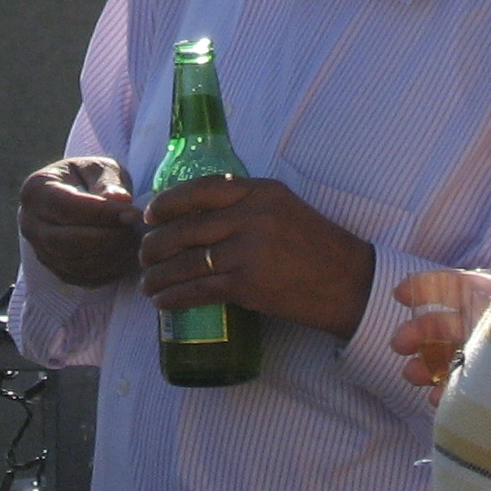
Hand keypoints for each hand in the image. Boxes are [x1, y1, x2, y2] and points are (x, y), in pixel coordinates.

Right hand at [19, 156, 140, 288]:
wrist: (74, 195)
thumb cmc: (89, 178)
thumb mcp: (100, 168)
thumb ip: (109, 181)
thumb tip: (120, 200)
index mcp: (36, 189)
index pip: (66, 206)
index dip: (101, 213)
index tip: (133, 214)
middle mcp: (29, 222)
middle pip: (67, 240)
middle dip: (107, 238)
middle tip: (134, 230)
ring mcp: (38, 249)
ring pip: (73, 262)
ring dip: (108, 256)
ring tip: (132, 241)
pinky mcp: (53, 268)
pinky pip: (78, 277)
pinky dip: (105, 271)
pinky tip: (123, 255)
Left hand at [138, 177, 375, 340]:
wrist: (348, 283)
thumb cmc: (316, 246)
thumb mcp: (284, 208)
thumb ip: (247, 205)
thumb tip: (197, 217)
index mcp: (261, 190)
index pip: (202, 188)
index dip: (169, 202)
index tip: (150, 215)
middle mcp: (252, 215)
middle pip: (188, 227)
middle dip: (157, 243)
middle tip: (142, 254)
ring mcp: (249, 250)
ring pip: (189, 261)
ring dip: (160, 274)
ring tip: (146, 282)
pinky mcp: (249, 284)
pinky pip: (200, 289)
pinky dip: (176, 297)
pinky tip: (162, 302)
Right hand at [388, 268, 490, 405]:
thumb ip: (490, 293)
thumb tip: (461, 284)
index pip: (456, 287)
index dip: (427, 288)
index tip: (398, 294)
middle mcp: (488, 324)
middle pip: (447, 325)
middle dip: (418, 333)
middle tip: (397, 344)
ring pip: (451, 358)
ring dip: (426, 366)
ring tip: (410, 375)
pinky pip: (467, 387)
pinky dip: (450, 392)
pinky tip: (437, 398)